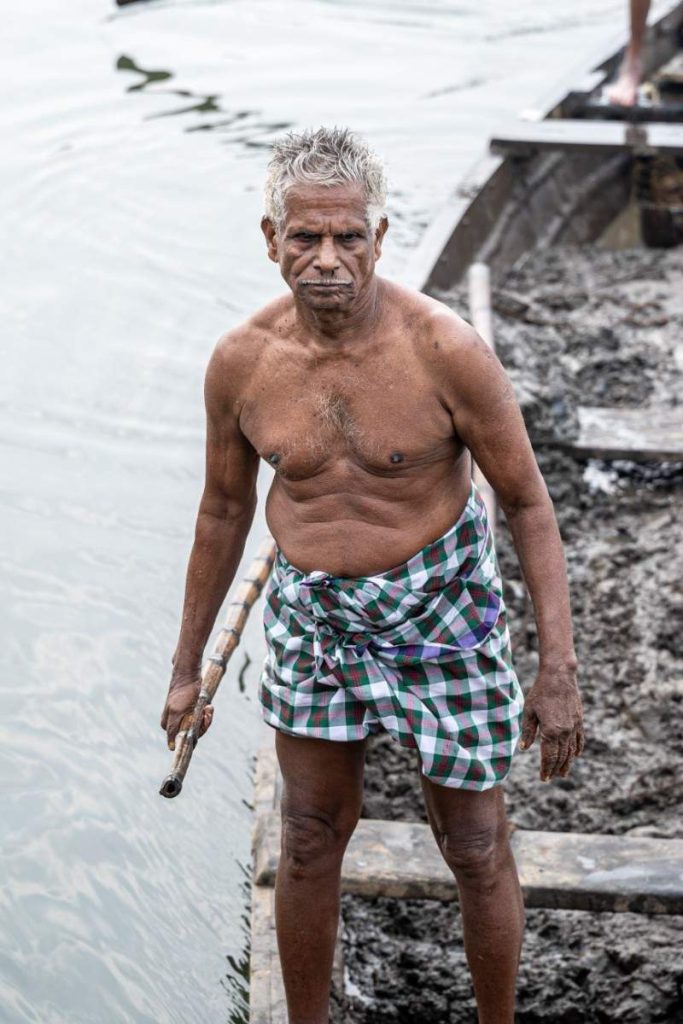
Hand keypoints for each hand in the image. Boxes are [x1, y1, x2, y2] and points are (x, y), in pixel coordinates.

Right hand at [160, 669, 213, 750]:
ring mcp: (184, 717)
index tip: (200, 723)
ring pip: (199, 726)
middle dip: (202, 725)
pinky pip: (202, 718)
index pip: (183, 741)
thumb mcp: (177, 712)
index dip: (194, 736)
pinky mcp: (192, 711)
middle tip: (205, 713)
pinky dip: (206, 713)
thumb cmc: (183, 692)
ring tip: (208, 707)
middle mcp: (175, 723)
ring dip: (206, 718)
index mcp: (169, 726)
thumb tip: (171, 748)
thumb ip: (172, 729)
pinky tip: (208, 706)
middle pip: (193, 734)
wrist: (189, 674)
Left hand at [518, 664, 583, 781]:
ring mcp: (574, 727)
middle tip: (550, 778)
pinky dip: (577, 750)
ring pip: (571, 751)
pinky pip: (579, 740)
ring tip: (562, 773)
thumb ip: (527, 731)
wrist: (559, 676)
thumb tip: (524, 748)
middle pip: (561, 757)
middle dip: (555, 769)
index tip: (543, 779)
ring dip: (567, 764)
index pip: (549, 757)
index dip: (546, 769)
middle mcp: (565, 732)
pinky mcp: (579, 721)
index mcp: (551, 731)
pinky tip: (574, 756)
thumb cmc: (540, 692)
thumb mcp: (529, 711)